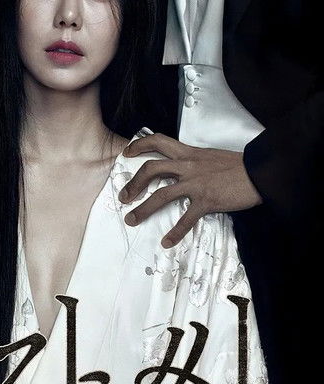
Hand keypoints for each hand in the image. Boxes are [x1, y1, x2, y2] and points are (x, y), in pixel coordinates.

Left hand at [119, 133, 261, 246]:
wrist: (259, 171)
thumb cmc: (238, 165)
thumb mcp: (210, 156)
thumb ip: (195, 161)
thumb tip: (184, 168)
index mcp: (188, 152)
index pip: (158, 141)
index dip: (140, 145)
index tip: (128, 152)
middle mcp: (188, 165)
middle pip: (151, 170)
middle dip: (133, 183)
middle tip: (124, 196)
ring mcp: (195, 183)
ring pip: (161, 195)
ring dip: (143, 209)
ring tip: (131, 219)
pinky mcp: (207, 200)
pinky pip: (186, 218)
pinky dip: (175, 232)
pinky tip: (167, 242)